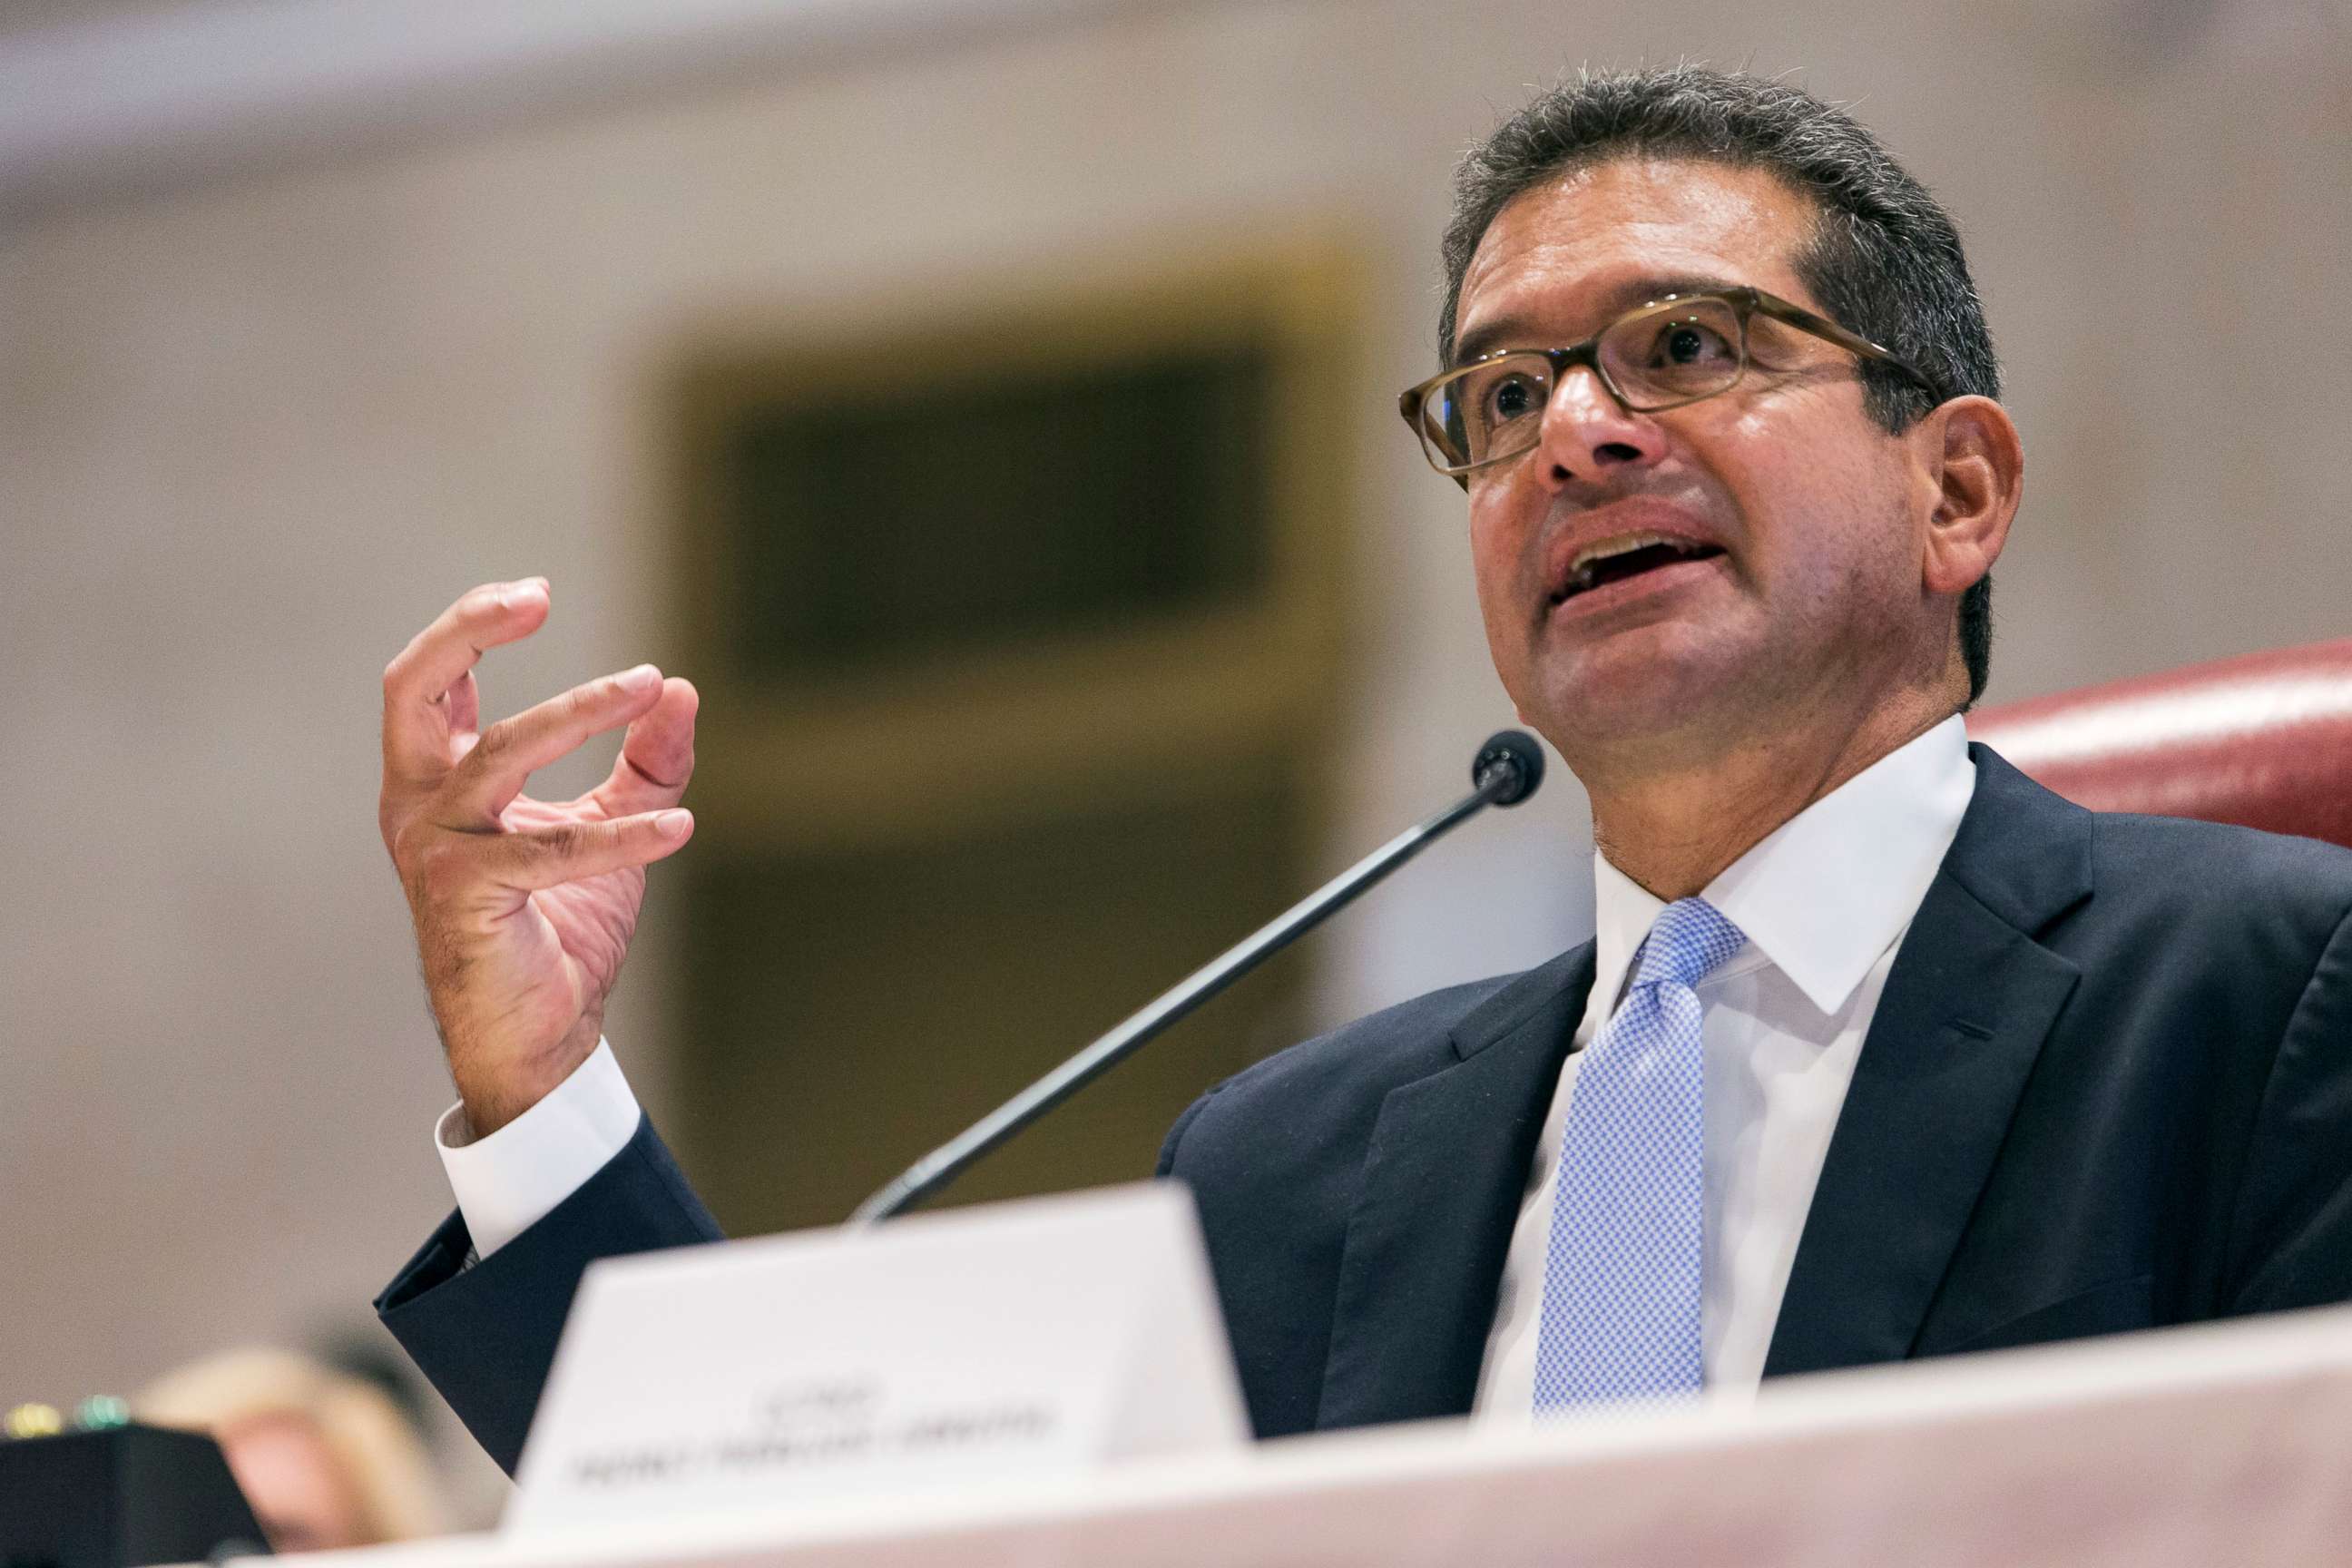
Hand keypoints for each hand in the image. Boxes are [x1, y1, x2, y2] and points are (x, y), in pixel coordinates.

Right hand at [379, 579, 697, 1135]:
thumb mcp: (613, 823)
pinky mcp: (464, 898)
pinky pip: (551, 852)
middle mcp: (418, 804)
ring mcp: (433, 849)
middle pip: (412, 688)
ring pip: (497, 754)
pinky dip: (622, 835)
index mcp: (439, 779)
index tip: (536, 593)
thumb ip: (646, 762)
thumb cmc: (561, 924)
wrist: (541, 1032)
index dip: (471, 624)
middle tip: (536, 599)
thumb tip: (681, 691)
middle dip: (467, 631)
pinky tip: (682, 828)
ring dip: (578, 711)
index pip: (431, 679)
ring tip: (649, 685)